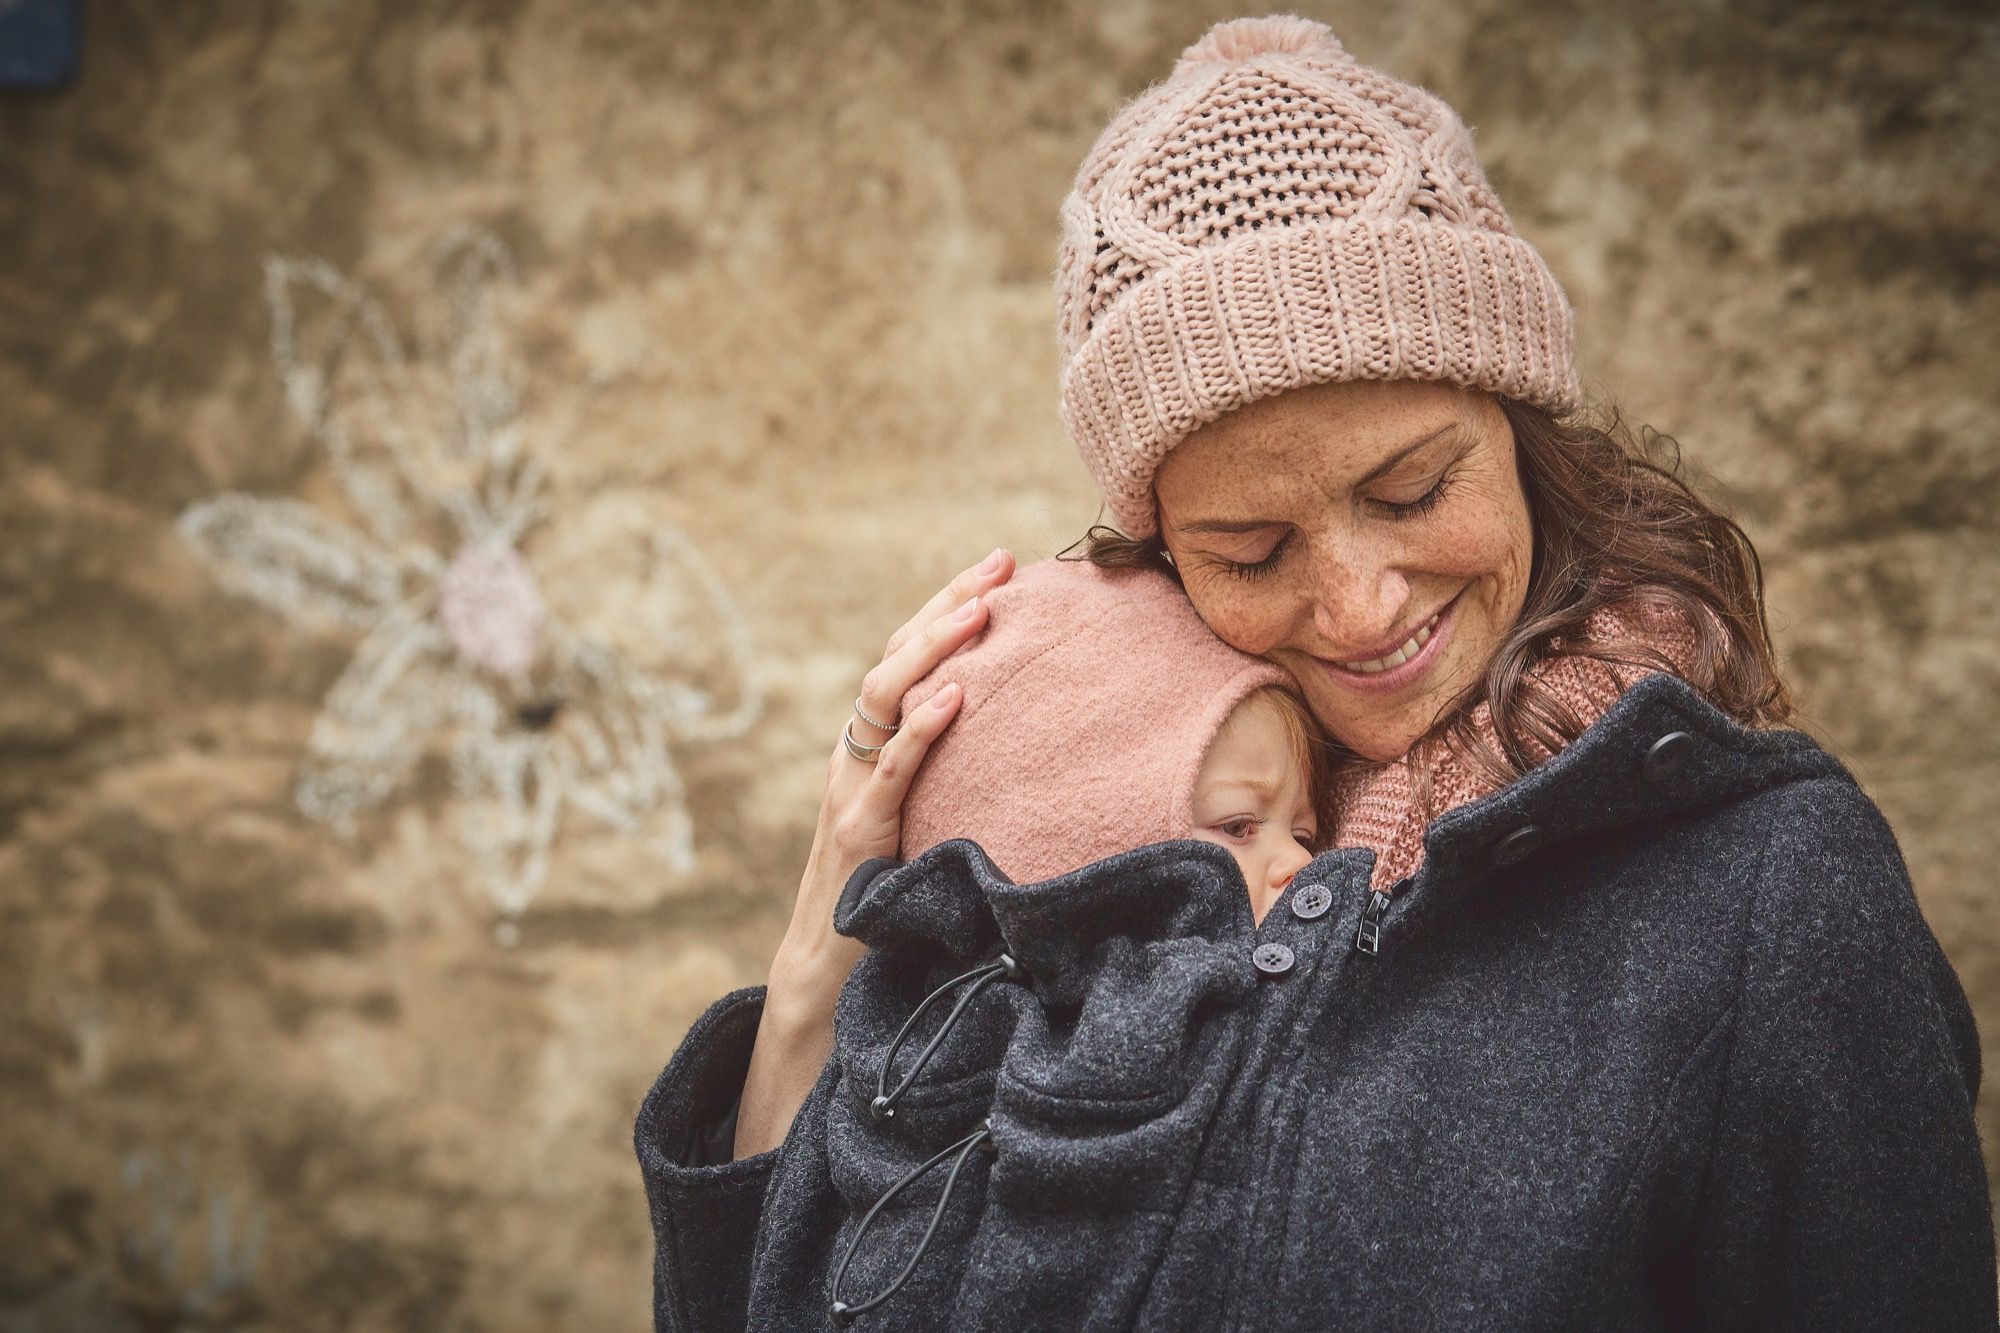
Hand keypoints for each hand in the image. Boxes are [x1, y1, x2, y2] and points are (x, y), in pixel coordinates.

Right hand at [773, 546, 1015, 1009]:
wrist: (829, 970)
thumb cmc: (888, 896)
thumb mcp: (924, 819)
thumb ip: (952, 777)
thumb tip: (1024, 740)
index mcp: (870, 746)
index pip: (907, 657)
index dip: (947, 607)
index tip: (1000, 569)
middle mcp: (853, 754)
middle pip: (895, 658)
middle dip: (947, 605)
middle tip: (1000, 565)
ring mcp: (850, 788)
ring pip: (883, 698)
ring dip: (933, 649)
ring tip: (981, 611)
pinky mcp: (859, 830)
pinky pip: (890, 768)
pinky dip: (922, 728)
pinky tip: (957, 696)